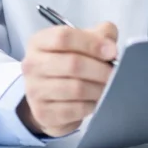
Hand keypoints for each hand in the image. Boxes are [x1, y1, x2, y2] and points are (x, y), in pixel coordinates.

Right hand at [17, 22, 117, 136]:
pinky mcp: (43, 113)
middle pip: (72, 64)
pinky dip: (91, 105)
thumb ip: (101, 34)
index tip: (111, 52)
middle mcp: (32, 65)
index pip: (63, 38)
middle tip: (115, 73)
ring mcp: (34, 91)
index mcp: (39, 42)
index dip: (92, 44)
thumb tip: (110, 47)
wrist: (50, 93)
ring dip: (98, 88)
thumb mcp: (85, 40)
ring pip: (76, 88)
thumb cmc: (70, 61)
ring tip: (108, 86)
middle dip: (100, 69)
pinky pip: (74, 110)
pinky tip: (95, 100)